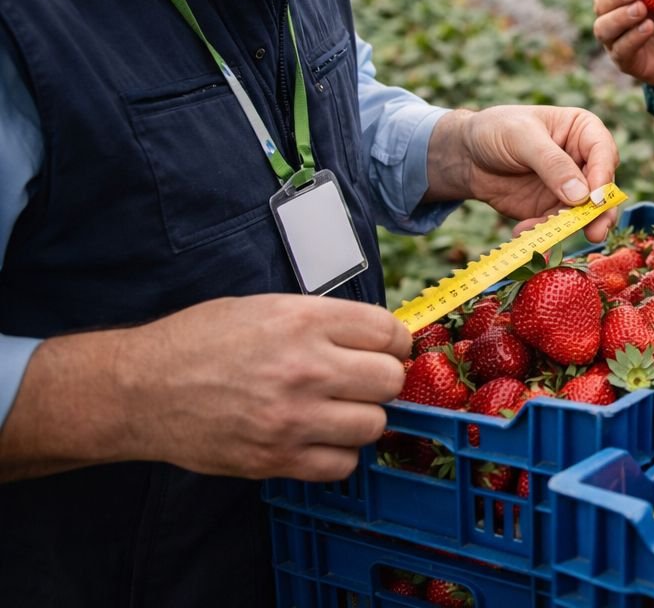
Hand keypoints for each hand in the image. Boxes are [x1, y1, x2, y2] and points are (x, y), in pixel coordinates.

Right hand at [0, 295, 410, 482]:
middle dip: (381, 379)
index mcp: (302, 321)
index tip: (387, 349)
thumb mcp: (265, 307)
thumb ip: (323, 320)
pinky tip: (318, 437)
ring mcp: (291, 418)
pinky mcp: (276, 458)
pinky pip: (342, 464)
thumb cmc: (198, 342)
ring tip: (337, 410)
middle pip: (389, 381)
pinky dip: (338, 454)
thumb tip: (375, 337)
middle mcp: (304, 368)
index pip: (388, 332)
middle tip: (361, 380)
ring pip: (373, 425)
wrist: (139, 389)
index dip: (394, 342)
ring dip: (362, 418)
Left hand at [425, 105, 619, 242]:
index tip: (594, 198)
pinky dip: (543, 233)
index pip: (604, 153)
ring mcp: (569, 187)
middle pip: (602, 188)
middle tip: (595, 232)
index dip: (603, 175)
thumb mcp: (522, 137)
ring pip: (584, 213)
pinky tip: (521, 230)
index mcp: (582, 131)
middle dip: (599, 212)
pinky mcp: (551, 208)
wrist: (466, 155)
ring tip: (549, 237)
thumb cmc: (496, 130)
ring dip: (569, 228)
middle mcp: (583, 160)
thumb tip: (581, 195)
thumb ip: (552, 163)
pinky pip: (557, 225)